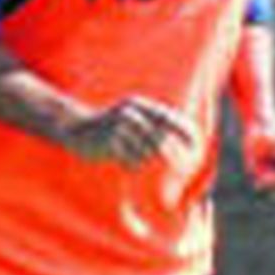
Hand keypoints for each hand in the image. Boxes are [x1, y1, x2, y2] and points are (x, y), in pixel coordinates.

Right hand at [65, 95, 200, 166]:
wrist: (77, 128)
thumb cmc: (113, 129)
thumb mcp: (135, 120)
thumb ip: (155, 127)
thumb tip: (184, 140)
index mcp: (141, 106)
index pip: (170, 118)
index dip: (185, 132)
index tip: (197, 146)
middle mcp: (132, 112)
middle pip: (160, 137)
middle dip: (172, 154)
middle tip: (180, 167)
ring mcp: (120, 126)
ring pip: (145, 151)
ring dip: (143, 159)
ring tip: (133, 157)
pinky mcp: (109, 141)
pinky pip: (129, 159)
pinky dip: (130, 164)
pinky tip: (123, 162)